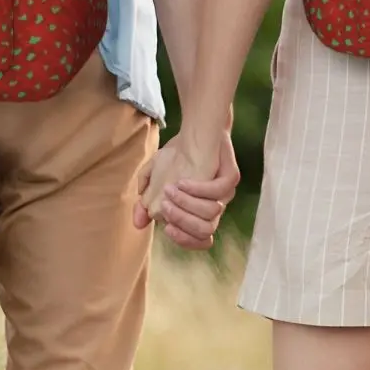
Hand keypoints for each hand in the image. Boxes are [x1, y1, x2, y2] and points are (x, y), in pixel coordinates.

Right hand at [133, 131, 238, 250]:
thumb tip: (138, 224)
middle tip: (164, 206)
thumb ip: (146, 200)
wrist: (196, 129)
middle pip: (205, 231)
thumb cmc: (177, 155)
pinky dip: (198, 189)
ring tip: (170, 190)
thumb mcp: (155, 176)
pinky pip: (218, 191)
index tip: (166, 228)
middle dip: (182, 221)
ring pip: (211, 214)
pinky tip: (182, 181)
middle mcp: (214, 206)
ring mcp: (225, 193)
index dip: (183, 240)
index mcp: (199, 212)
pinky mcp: (231, 177)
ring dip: (187, 205)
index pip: (198, 240)